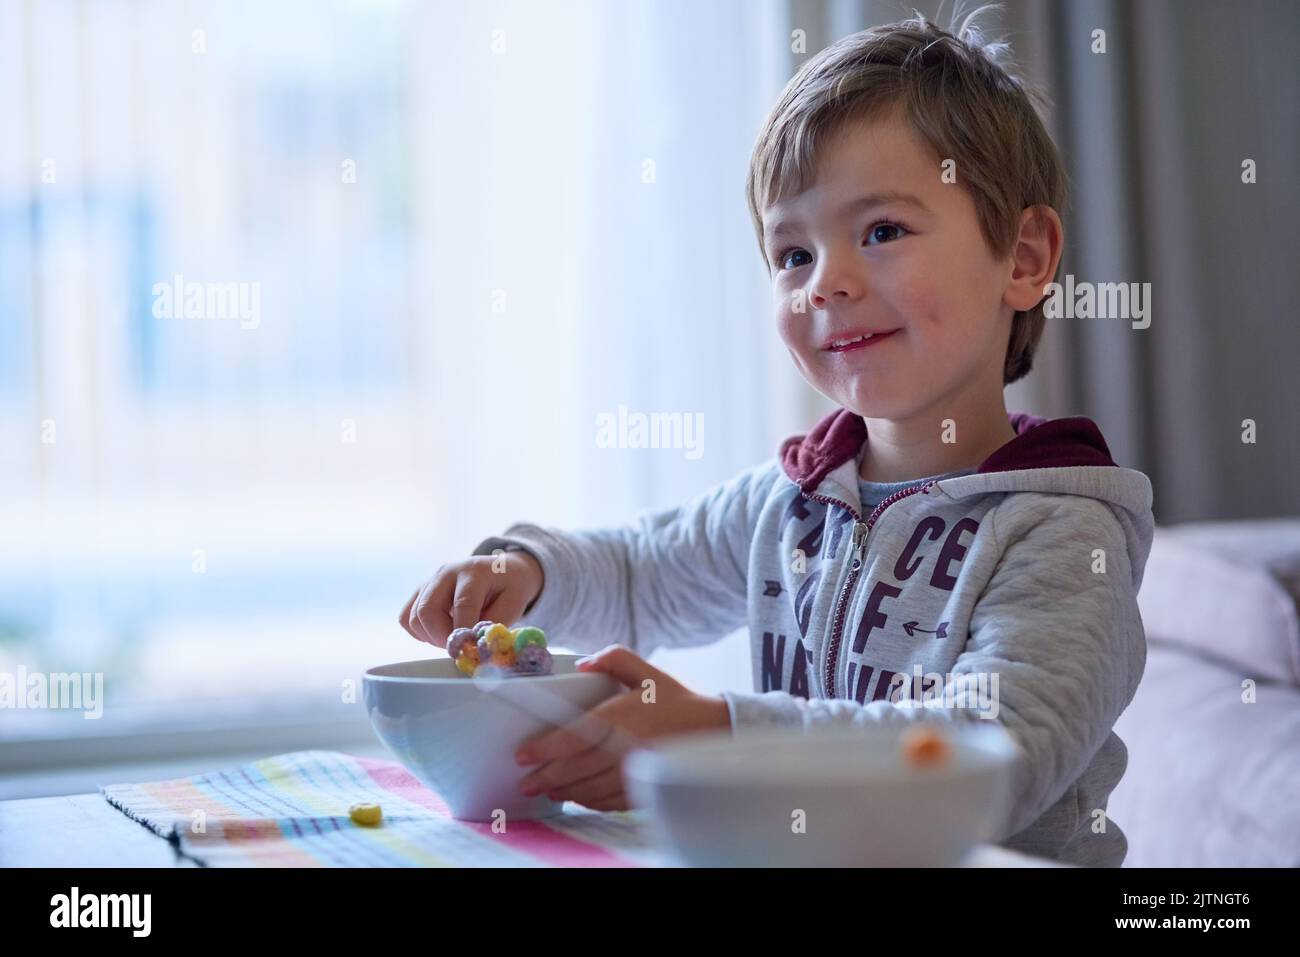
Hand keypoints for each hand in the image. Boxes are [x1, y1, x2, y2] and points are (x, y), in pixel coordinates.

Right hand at [399, 549, 543, 646]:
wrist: (501, 570)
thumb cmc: (509, 588)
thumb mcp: (514, 603)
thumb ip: (494, 624)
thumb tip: (474, 647)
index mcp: (475, 572)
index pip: (462, 604)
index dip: (463, 632)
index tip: (470, 650)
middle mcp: (447, 572)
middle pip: (428, 610)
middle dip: (441, 637)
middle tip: (458, 648)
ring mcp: (430, 580)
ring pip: (413, 616)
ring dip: (430, 637)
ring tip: (452, 639)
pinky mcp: (420, 590)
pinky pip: (406, 617)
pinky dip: (419, 632)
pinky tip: (440, 632)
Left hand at [514, 644, 731, 810]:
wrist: (713, 728)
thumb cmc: (674, 698)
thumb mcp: (645, 671)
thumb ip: (613, 658)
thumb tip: (581, 664)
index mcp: (621, 717)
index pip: (573, 737)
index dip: (544, 749)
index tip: (523, 755)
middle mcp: (625, 747)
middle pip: (575, 770)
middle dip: (545, 779)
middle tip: (525, 783)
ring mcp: (635, 771)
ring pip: (589, 790)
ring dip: (564, 793)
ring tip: (547, 790)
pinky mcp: (644, 787)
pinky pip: (609, 801)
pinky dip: (590, 801)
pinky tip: (579, 796)